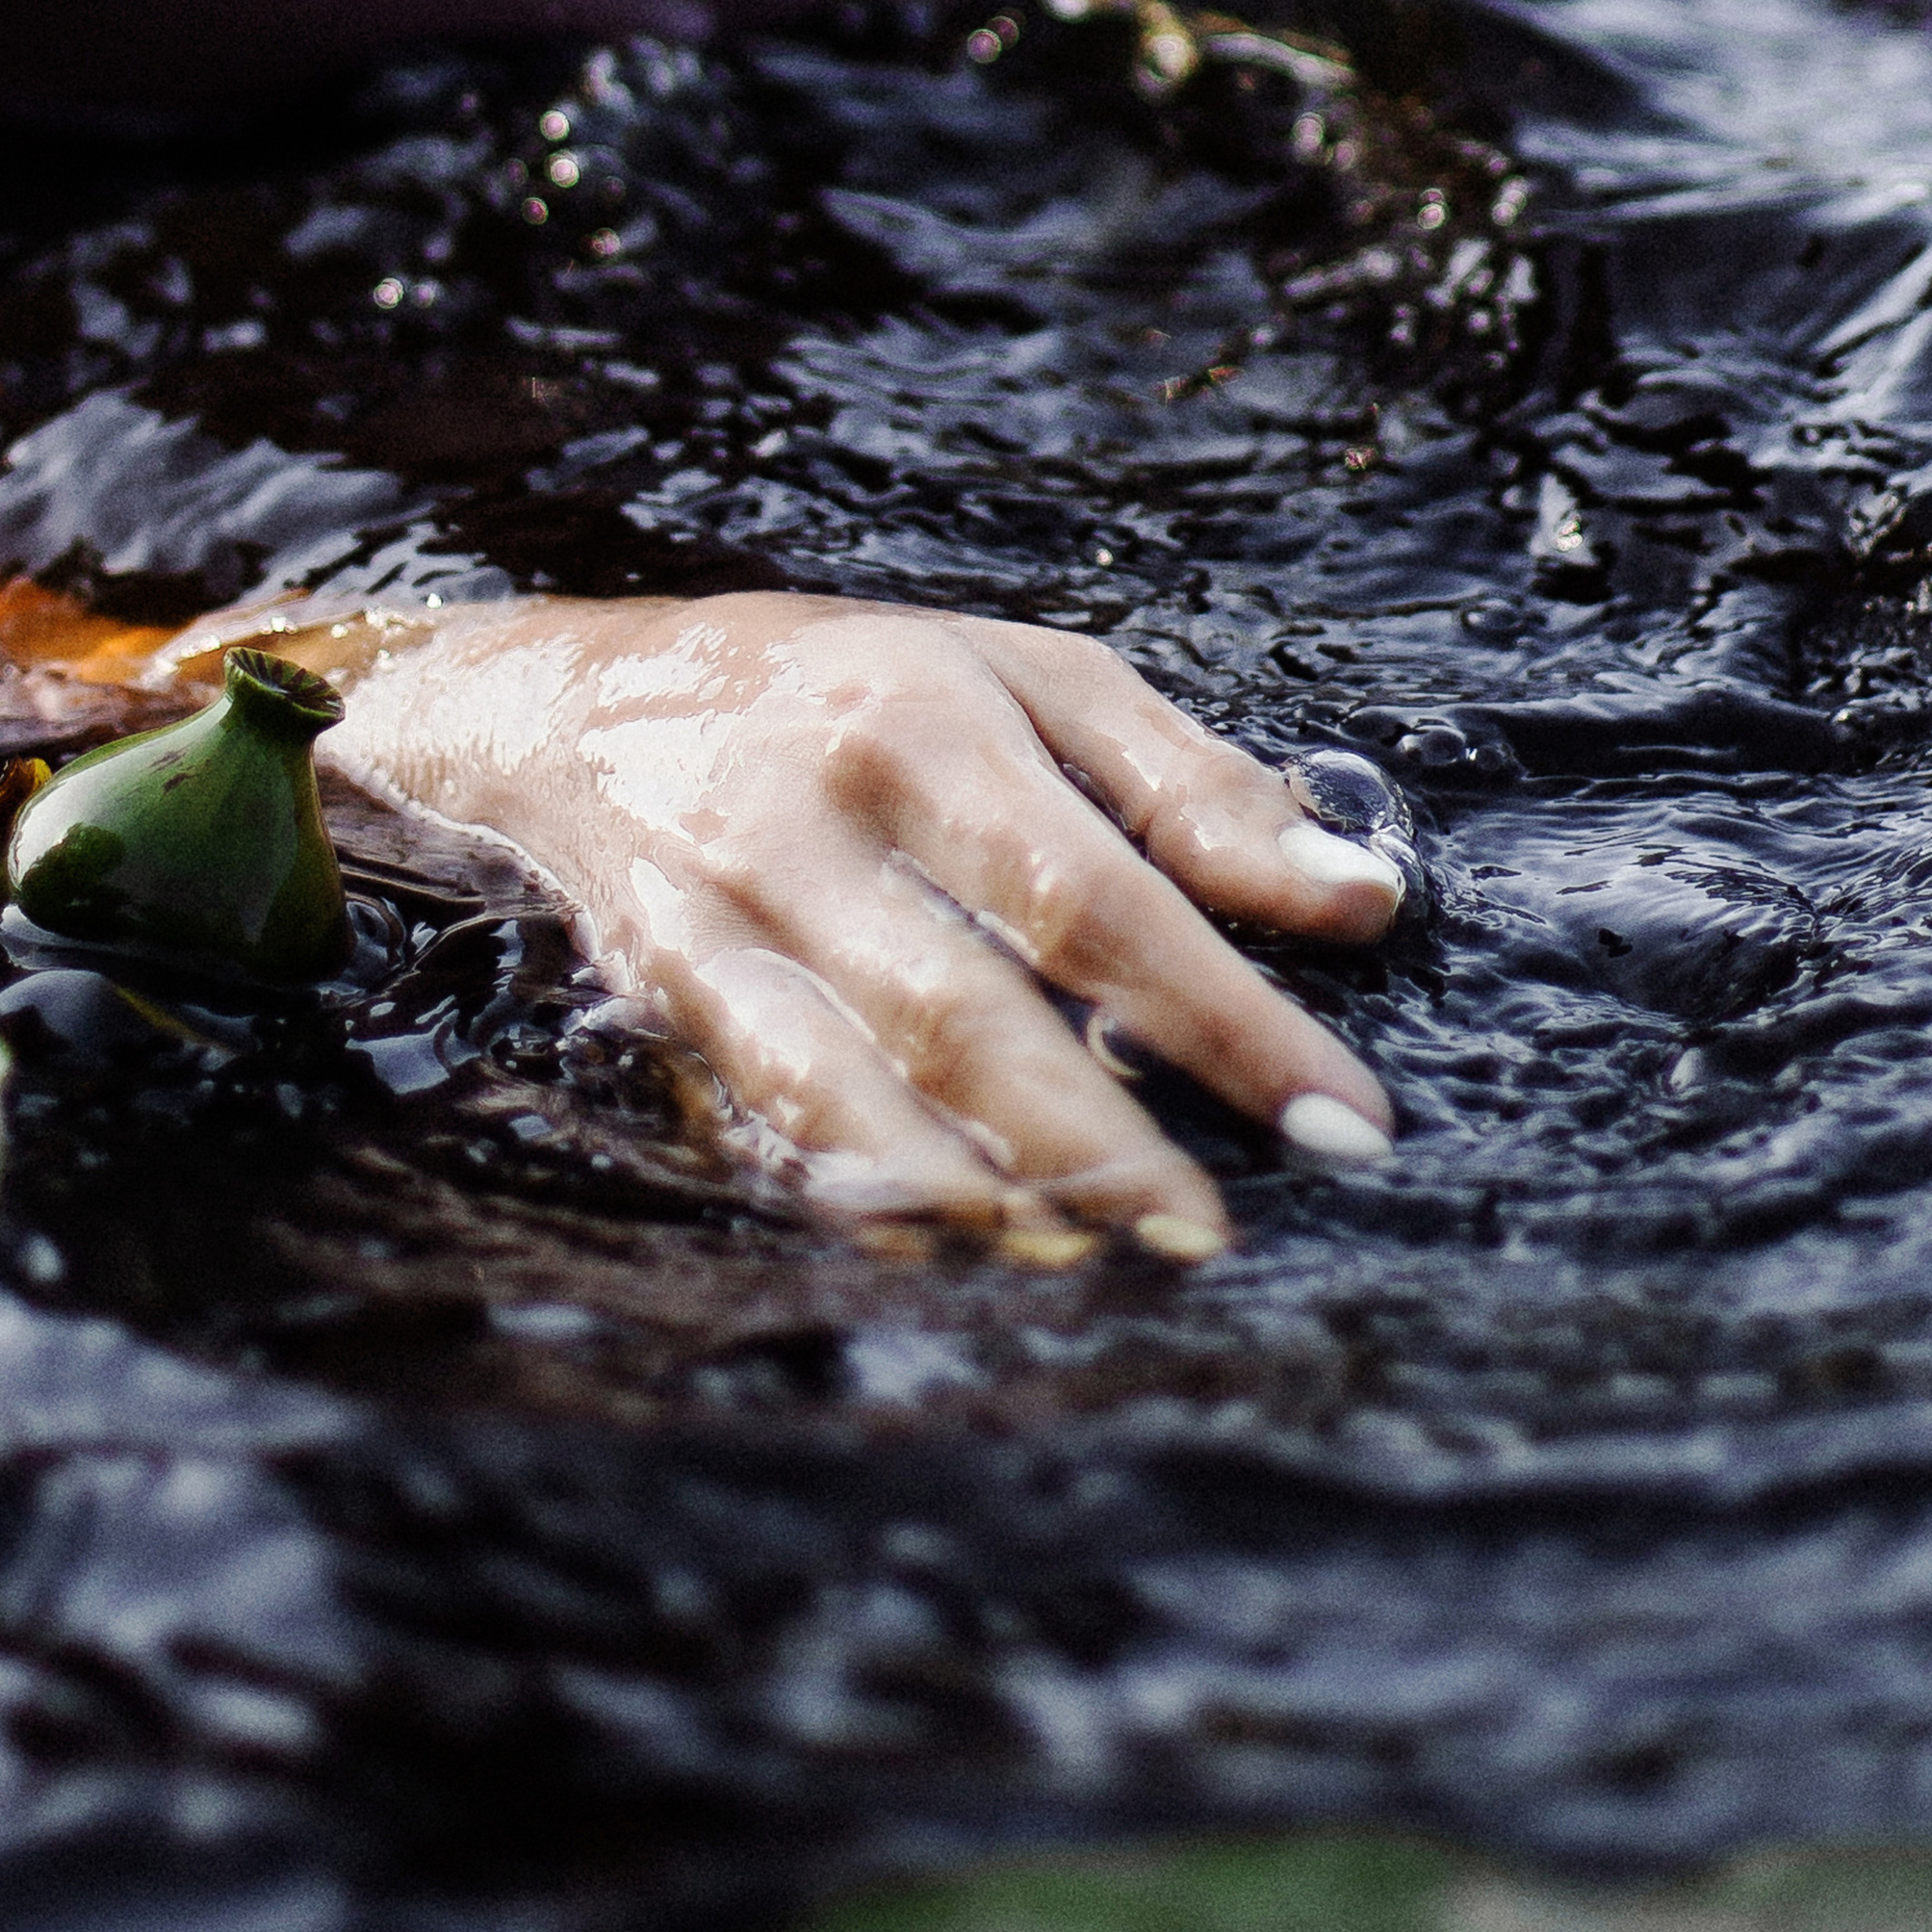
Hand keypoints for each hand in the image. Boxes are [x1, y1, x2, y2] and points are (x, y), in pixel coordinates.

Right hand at [333, 592, 1401, 1254]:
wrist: (572, 707)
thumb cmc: (855, 692)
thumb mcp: (1031, 679)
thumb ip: (1193, 788)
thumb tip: (1359, 901)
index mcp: (922, 725)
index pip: (1094, 897)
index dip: (1221, 1019)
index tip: (1335, 1113)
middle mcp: (805, 825)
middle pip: (962, 1012)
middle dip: (1099, 1140)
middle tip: (1212, 1231)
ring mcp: (717, 924)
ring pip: (846, 1089)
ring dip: (975, 1191)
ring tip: (1095, 1252)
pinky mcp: (662, 1005)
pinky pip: (769, 1125)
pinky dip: (867, 1200)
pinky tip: (961, 1247)